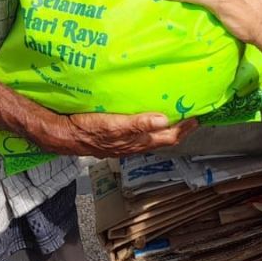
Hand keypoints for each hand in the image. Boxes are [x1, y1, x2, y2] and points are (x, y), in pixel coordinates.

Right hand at [46, 111, 198, 157]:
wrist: (64, 134)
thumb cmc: (87, 128)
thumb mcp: (114, 125)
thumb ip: (138, 124)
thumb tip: (164, 120)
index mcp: (136, 142)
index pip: (168, 138)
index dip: (184, 130)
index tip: (197, 118)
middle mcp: (134, 144)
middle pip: (163, 139)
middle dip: (180, 129)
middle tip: (192, 117)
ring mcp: (125, 143)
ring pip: (152, 138)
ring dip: (166, 128)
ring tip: (175, 116)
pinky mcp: (116, 138)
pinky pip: (140, 134)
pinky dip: (150, 127)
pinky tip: (148, 118)